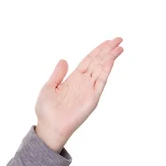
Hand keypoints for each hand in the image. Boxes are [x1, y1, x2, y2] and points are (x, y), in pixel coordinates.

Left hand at [34, 37, 123, 151]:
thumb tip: (64, 60)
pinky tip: (111, 59)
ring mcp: (89, 89)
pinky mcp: (93, 97)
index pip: (88, 61)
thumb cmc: (46, 110)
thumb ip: (57, 74)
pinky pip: (101, 81)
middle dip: (107, 50)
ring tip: (119, 46)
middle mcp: (83, 83)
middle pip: (98, 62)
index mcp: (73, 79)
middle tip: (119, 39)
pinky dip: (106, 70)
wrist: (49, 126)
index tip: (107, 42)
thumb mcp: (48, 87)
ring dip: (110, 57)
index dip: (97, 51)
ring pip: (102, 69)